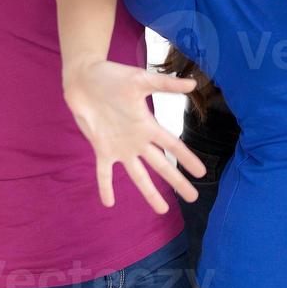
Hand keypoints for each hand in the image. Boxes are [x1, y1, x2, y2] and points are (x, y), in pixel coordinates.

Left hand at [62, 59, 205, 212]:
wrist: (85, 79)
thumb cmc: (114, 77)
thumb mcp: (141, 80)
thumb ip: (166, 84)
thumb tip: (193, 83)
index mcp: (148, 125)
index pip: (172, 145)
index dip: (187, 159)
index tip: (201, 173)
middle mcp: (137, 140)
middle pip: (161, 165)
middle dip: (177, 181)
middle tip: (193, 198)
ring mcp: (119, 147)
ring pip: (137, 175)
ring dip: (149, 192)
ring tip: (161, 210)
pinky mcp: (101, 149)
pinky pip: (104, 173)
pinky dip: (105, 187)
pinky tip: (108, 203)